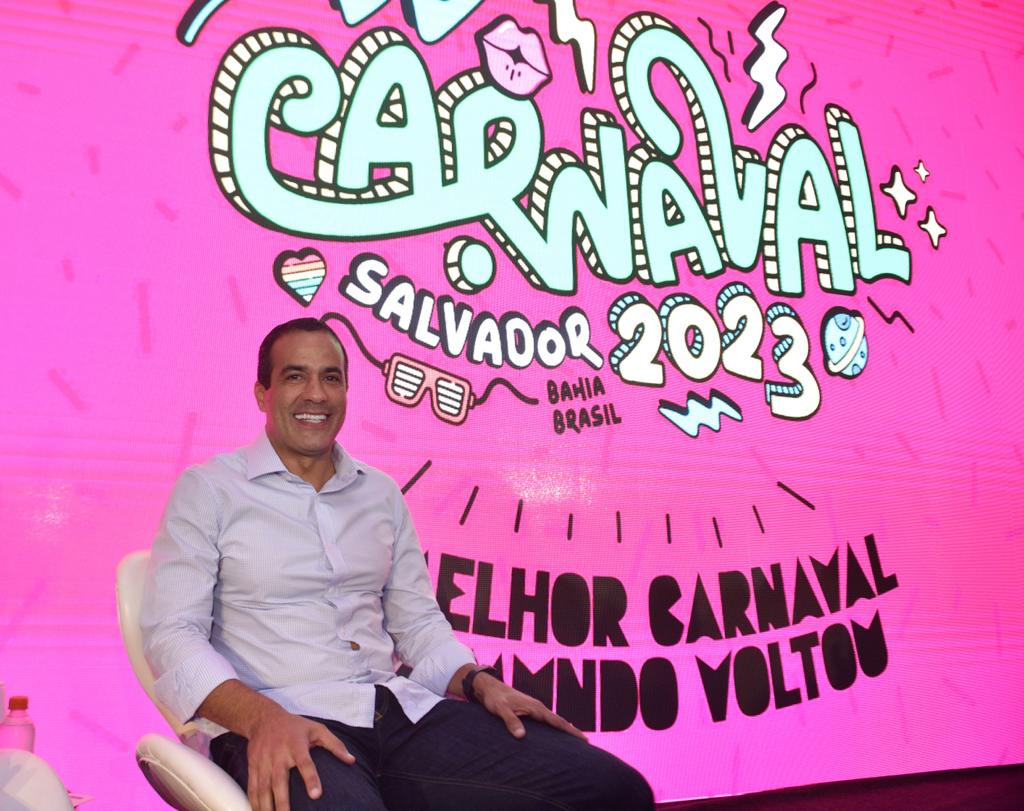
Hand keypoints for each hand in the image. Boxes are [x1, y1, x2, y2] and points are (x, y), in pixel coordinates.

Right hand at [244, 705, 354, 810]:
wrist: (264, 719)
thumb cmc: (295, 726)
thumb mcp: (317, 729)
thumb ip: (335, 745)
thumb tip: (352, 760)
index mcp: (296, 745)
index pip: (305, 763)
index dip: (311, 779)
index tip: (316, 795)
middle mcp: (278, 754)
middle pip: (279, 781)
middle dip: (282, 802)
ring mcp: (263, 761)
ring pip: (263, 788)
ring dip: (266, 806)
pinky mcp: (252, 766)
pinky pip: (252, 787)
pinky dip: (254, 802)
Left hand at [472, 674, 587, 741]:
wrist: (489, 687)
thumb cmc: (495, 699)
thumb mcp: (501, 710)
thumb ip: (511, 721)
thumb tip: (521, 736)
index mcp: (535, 707)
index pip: (557, 722)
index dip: (570, 731)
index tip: (584, 739)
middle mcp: (538, 707)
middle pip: (559, 721)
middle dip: (572, 731)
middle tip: (587, 742)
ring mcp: (534, 708)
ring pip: (553, 720)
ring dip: (564, 729)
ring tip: (576, 739)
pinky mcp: (529, 710)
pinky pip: (546, 720)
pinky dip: (555, 726)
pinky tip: (555, 732)